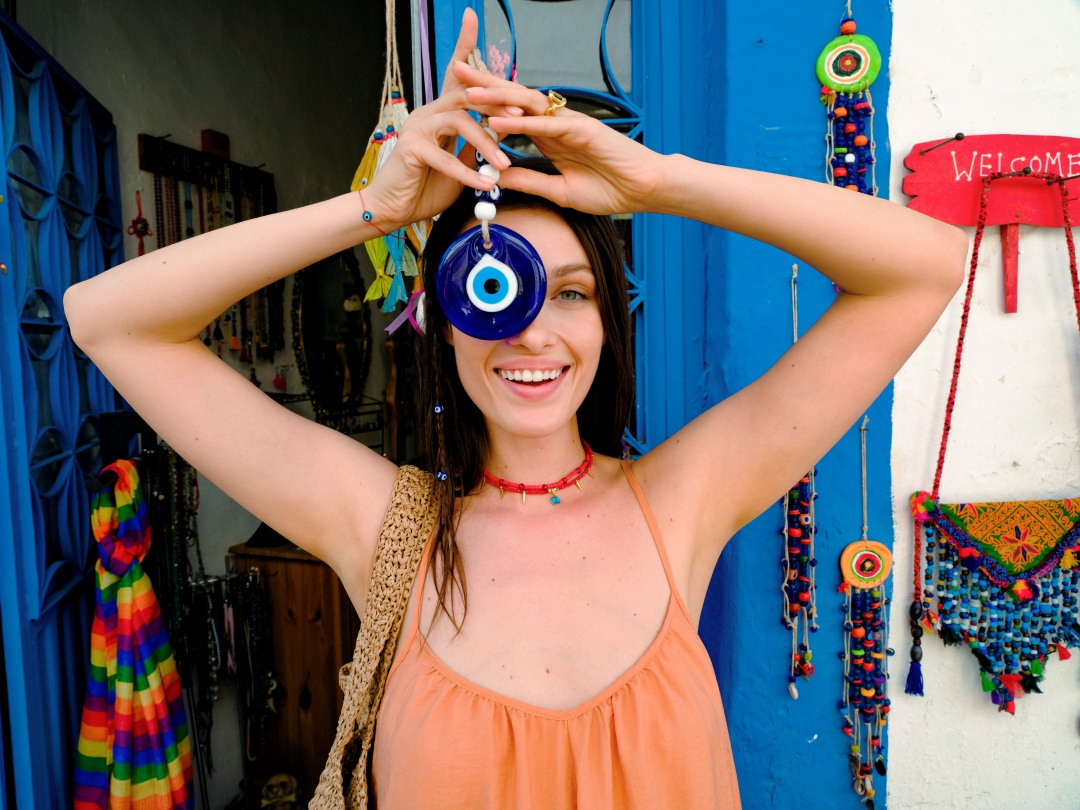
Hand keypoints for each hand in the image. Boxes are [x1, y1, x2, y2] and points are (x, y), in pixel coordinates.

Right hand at [361, 9, 522, 229]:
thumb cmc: (426, 186)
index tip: (471, 16)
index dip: (463, 45)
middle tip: (522, 114)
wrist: (394, 209)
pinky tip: (483, 184)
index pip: (455, 75)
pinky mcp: (411, 148)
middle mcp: (427, 113)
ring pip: (459, 121)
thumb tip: (501, 128)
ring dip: (486, 142)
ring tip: (503, 165)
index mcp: (440, 113)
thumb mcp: (461, 163)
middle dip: (496, 101)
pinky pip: (445, 157)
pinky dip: (467, 172)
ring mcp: (417, 128)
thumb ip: (476, 144)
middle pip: (465, 93)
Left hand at [455, 62, 667, 215]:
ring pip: (527, 105)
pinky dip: (521, 123)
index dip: (487, 103)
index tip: (460, 96)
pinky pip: (546, 126)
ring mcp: (569, 124)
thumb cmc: (610, 189)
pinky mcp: (583, 131)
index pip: (512, 113)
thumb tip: (498, 176)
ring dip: (497, 98)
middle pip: (514, 99)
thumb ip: (529, 181)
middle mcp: (556, 124)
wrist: (643, 191)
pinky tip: (499, 120)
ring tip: (468, 92)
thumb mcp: (559, 191)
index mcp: (549, 137)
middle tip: (454, 71)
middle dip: (484, 85)